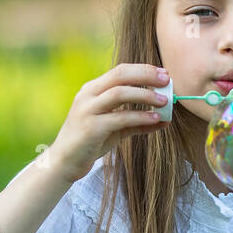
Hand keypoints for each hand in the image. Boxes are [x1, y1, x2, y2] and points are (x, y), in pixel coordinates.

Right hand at [48, 63, 171, 184]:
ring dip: (145, 95)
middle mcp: (88, 95)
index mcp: (93, 89)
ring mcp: (87, 110)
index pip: (120, 71)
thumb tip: (164, 120)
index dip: (144, 70)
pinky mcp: (91, 128)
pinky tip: (155, 120)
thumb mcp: (115, 129)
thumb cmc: (90, 142)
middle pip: (120, 75)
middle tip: (167, 81)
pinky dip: (140, 117)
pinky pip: (119, 118)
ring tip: (165, 102)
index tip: (164, 74)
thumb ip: (136, 122)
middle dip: (146, 75)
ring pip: (120, 93)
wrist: (65, 162)